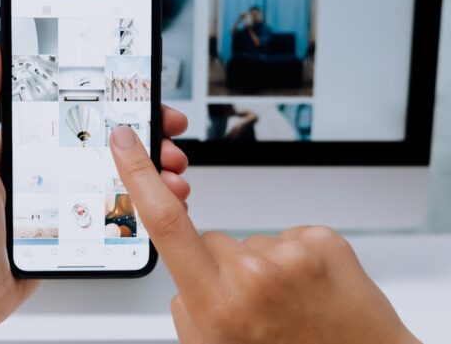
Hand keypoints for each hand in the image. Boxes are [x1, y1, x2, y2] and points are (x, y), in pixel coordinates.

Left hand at [0, 44, 191, 336]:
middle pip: (107, 147)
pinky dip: (137, 213)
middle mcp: (48, 171)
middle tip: (171, 148)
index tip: (147, 100)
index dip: (117, 105)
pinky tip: (156, 212)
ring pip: (116, 182)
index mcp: (27, 147)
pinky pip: (109, 218)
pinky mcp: (70, 234)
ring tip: (171, 183)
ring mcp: (62, 203)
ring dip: (149, 179)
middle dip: (145, 145)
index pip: (80, 114)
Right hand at [109, 127, 420, 343]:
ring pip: (251, 240)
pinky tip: (309, 292)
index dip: (139, 174)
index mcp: (217, 305)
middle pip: (211, 239)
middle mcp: (254, 276)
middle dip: (219, 265)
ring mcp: (293, 256)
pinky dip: (293, 260)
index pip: (165, 223)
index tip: (126, 142)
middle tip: (251, 306)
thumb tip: (184, 272)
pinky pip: (286, 237)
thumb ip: (187, 308)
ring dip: (262, 266)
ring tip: (288, 306)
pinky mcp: (324, 242)